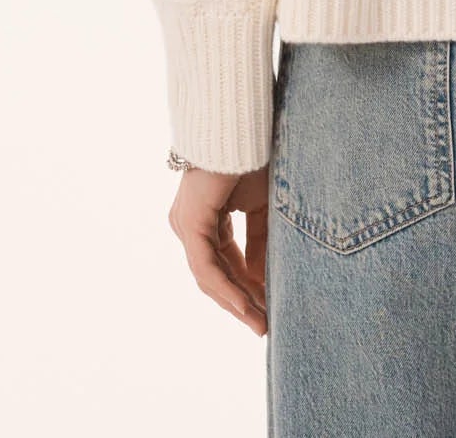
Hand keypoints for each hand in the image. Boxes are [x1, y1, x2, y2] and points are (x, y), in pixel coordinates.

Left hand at [168, 164, 269, 335]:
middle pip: (215, 276)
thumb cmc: (254, 157)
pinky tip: (246, 304)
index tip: (269, 308)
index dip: (247, 288)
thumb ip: (260, 241)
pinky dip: (227, 287)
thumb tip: (260, 278)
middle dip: (242, 303)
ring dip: (236, 302)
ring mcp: (186, 226)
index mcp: (205, 220)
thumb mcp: (262, 206)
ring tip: (260, 323)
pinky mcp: (189, 224)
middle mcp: (189, 226)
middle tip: (265, 326)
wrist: (244, 128)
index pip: (224, 264)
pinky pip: (206, 267)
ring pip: (209, 277)